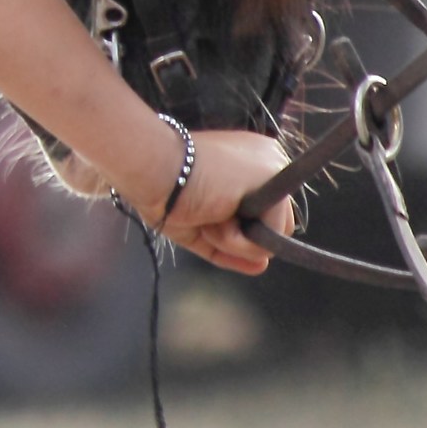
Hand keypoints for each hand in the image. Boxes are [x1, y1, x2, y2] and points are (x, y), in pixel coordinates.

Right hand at [159, 127, 294, 276]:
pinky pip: (271, 236)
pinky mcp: (274, 179)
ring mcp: (273, 168)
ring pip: (274, 235)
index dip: (237, 232)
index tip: (207, 220)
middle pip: (274, 227)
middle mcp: (265, 161)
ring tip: (209, 214)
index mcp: (247, 163)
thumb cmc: (165, 192)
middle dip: (237, 236)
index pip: (262, 214)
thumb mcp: (202, 227)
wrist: (152, 169)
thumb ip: (233, 246)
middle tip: (206, 216)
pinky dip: (237, 239)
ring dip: (234, 239)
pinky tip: (216, 213)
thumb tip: (262, 266)